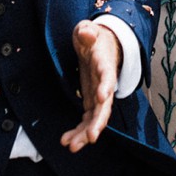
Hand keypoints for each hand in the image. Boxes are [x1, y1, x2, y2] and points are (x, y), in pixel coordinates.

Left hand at [60, 20, 120, 152]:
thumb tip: (86, 32)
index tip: (103, 96)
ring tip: (71, 146)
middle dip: (98, 122)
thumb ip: (87, 32)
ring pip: (95, 118)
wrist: (100, 47)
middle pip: (105, 106)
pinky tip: (67, 141)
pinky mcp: (90, 101)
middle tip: (90, 138)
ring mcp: (98, 95)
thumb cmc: (93, 38)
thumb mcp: (88, 30)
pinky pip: (86, 120)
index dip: (106, 86)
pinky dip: (78, 132)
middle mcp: (104, 84)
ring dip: (85, 133)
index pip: (107, 76)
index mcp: (104, 65)